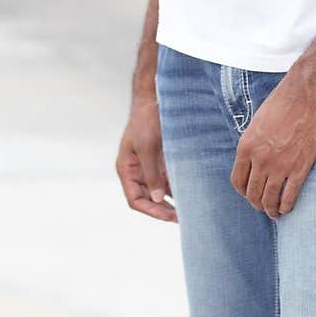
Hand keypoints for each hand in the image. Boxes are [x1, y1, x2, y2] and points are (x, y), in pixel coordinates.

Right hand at [115, 90, 177, 222]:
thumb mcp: (148, 147)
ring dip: (170, 201)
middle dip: (162, 210)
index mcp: (126, 169)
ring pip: (157, 192)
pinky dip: (175, 188)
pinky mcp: (159, 160)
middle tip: (181, 218)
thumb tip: (156, 198)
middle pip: (146, 199)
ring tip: (187, 210)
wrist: (154, 98)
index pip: (135, 199)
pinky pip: (167, 180)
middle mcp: (135, 171)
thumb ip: (151, 174)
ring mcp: (148, 166)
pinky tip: (189, 194)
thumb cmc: (146, 120)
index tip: (170, 216)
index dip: (151, 211)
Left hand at [230, 73, 315, 218]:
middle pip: (252, 193)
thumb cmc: (282, 102)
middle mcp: (260, 160)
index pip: (237, 180)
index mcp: (246, 146)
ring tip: (274, 213)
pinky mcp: (299, 168)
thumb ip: (253, 143)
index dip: (243, 191)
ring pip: (269, 199)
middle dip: (256, 203)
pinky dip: (287, 206)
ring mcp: (280, 166)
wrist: (307, 95)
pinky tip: (287, 208)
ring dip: (270, 209)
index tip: (248, 194)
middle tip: (262, 205)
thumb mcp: (257, 122)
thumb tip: (252, 158)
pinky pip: (289, 196)